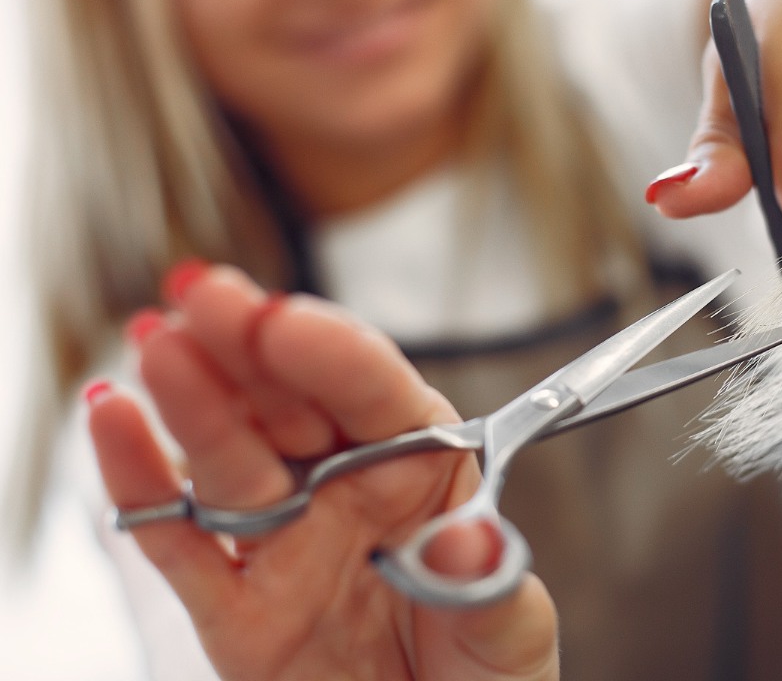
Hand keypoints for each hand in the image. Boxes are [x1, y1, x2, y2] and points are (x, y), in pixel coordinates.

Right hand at [87, 263, 557, 680]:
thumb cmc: (485, 675)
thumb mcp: (510, 630)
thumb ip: (489, 583)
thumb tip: (469, 541)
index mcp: (422, 470)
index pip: (375, 392)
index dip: (331, 352)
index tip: (288, 323)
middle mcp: (346, 491)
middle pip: (291, 402)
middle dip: (248, 344)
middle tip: (205, 293)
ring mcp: (285, 543)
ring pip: (230, 459)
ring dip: (192, 401)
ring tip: (159, 344)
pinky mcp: (234, 609)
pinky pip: (180, 544)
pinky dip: (142, 487)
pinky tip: (115, 424)